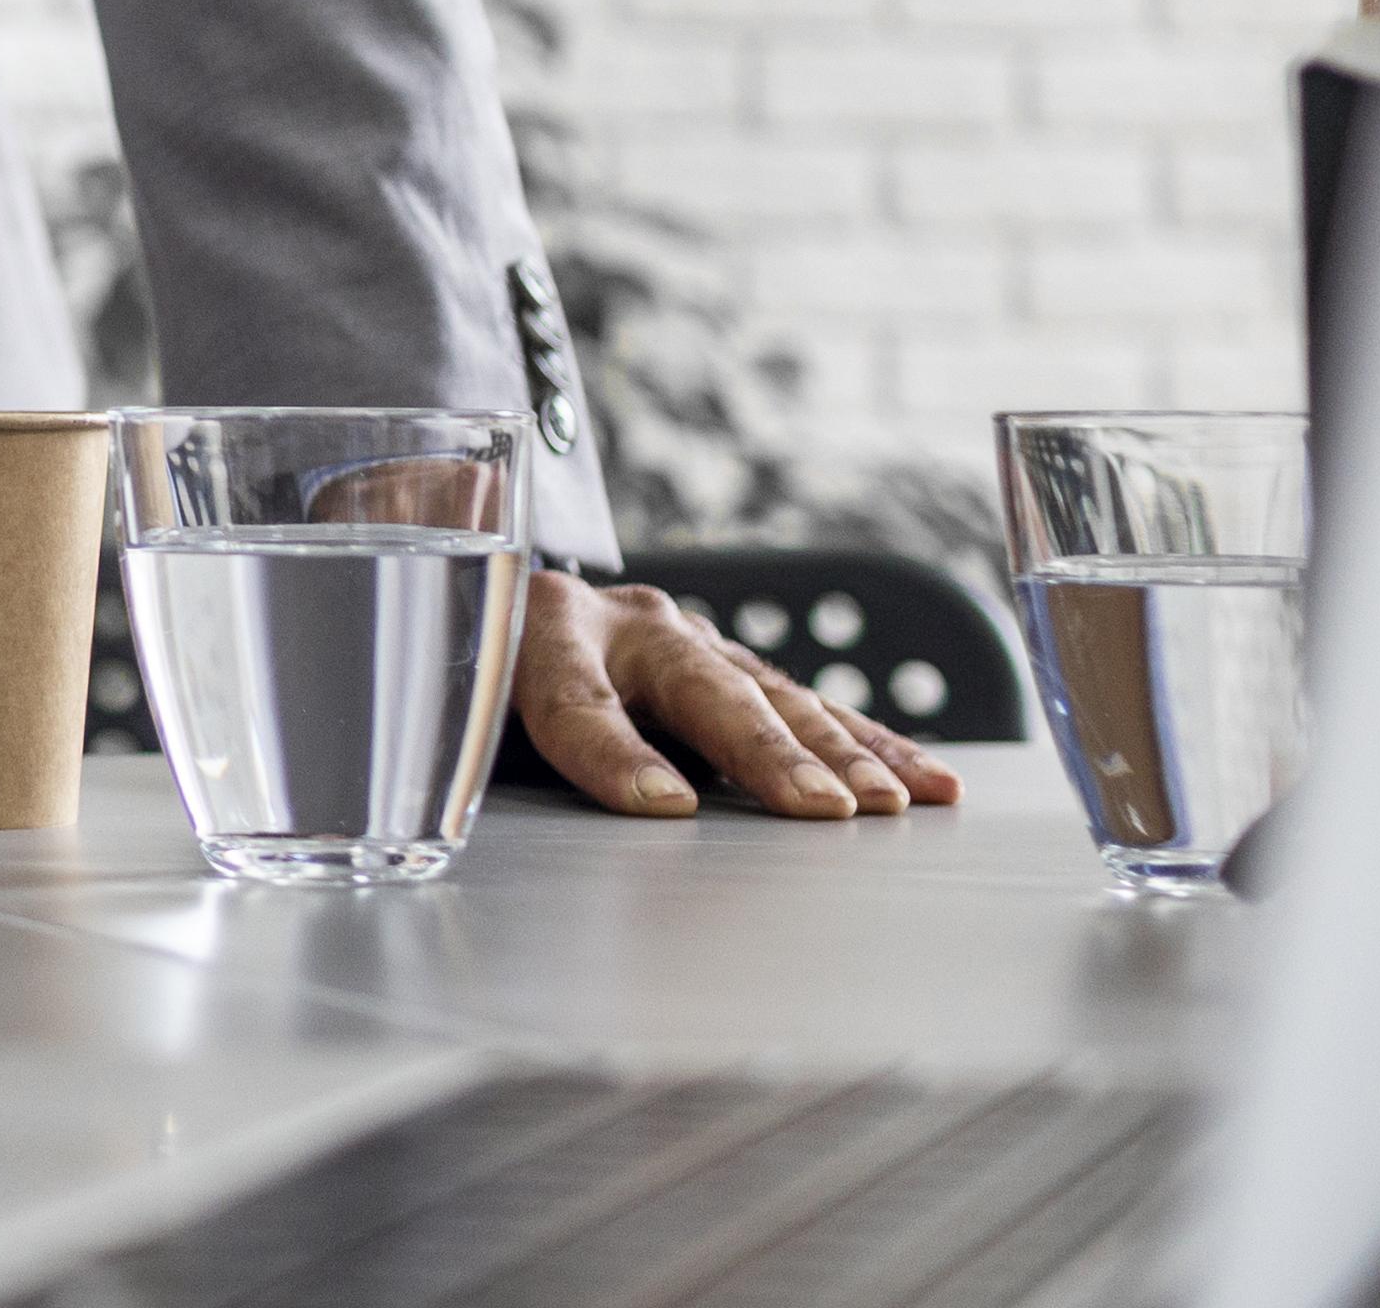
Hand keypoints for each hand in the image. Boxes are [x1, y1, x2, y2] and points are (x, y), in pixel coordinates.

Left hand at [508, 571, 964, 821]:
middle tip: (822, 807)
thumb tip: (591, 804)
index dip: (613, 754)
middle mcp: (624, 620)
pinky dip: (865, 744)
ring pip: (769, 695)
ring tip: (892, 803)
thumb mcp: (456, 703)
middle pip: (700, 689)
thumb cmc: (463, 667)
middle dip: (765, 751)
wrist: (468, 572)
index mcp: (541, 629)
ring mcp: (683, 636)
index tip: (663, 807)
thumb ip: (489, 741)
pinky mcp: (723, 661)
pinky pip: (801, 704)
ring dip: (838, 752)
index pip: (572, 696)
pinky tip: (923, 779)